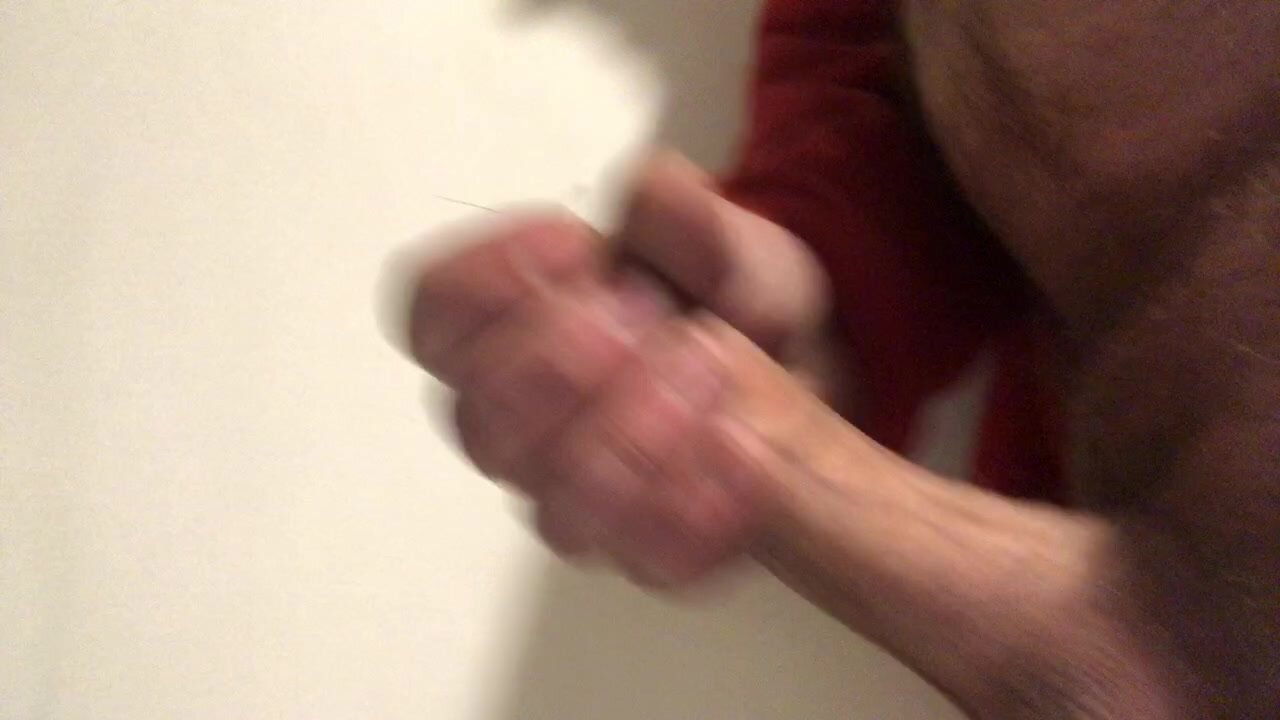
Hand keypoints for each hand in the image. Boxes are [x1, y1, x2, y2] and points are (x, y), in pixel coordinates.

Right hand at [404, 153, 859, 583]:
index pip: (434, 318)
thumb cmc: (724, 298)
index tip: (572, 245)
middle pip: (482, 423)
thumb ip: (681, 215)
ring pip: (555, 508)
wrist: (794, 371)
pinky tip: (742, 450)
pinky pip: (646, 557)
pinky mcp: (644, 552)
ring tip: (712, 376)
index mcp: (503, 332)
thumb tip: (652, 198)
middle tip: (647, 315)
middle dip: (563, 363)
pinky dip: (698, 506)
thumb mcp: (714, 232)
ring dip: (634, 441)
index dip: (488, 283)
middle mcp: (518, 427)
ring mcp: (574, 501)